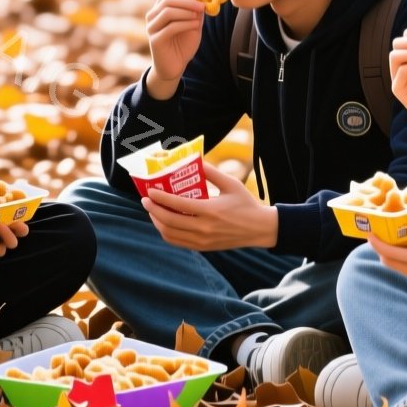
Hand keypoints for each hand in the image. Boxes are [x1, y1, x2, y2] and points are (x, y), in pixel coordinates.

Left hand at [140, 162, 276, 250]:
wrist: (260, 229)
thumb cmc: (246, 204)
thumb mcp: (231, 184)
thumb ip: (211, 172)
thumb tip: (194, 159)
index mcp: (210, 211)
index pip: (177, 205)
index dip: (160, 198)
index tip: (149, 191)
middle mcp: (204, 228)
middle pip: (169, 221)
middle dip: (153, 210)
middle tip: (146, 200)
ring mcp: (202, 241)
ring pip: (170, 234)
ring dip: (157, 222)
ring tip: (153, 210)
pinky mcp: (203, 247)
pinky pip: (177, 242)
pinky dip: (167, 232)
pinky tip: (164, 222)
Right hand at [145, 0, 206, 94]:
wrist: (175, 67)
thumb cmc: (183, 44)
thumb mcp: (193, 24)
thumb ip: (196, 10)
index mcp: (161, 8)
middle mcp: (153, 16)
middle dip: (188, 0)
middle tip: (203, 4)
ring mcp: (152, 28)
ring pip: (168, 11)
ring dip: (187, 11)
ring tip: (199, 16)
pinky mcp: (155, 40)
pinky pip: (170, 27)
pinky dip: (185, 24)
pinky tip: (195, 25)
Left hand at [367, 208, 406, 289]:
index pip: (390, 254)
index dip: (376, 243)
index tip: (369, 232)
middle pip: (388, 262)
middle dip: (380, 247)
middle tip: (378, 231)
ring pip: (396, 267)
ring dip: (390, 253)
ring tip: (391, 235)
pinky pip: (405, 270)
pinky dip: (400, 258)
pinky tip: (406, 244)